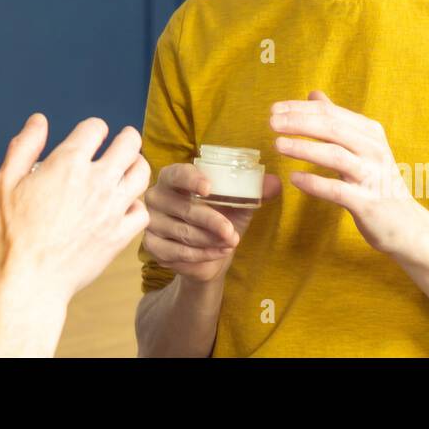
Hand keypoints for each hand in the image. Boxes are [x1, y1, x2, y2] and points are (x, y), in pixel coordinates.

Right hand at [0, 113, 150, 302]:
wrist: (29, 281)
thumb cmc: (12, 234)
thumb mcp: (6, 182)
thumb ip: (24, 145)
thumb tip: (39, 120)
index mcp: (68, 163)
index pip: (96, 128)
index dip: (93, 128)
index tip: (90, 136)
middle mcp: (96, 181)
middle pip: (129, 143)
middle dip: (126, 138)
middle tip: (122, 141)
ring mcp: (112, 208)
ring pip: (142, 173)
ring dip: (137, 165)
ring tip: (129, 168)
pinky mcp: (120, 235)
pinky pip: (142, 211)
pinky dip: (136, 205)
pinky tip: (124, 206)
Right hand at [142, 162, 281, 282]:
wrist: (210, 254)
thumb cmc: (221, 218)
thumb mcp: (239, 204)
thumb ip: (255, 191)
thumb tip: (276, 182)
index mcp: (173, 177)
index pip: (177, 174)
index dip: (191, 180)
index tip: (209, 189)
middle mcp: (156, 196)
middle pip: (184, 209)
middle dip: (212, 222)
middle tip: (232, 233)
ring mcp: (151, 222)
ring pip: (183, 232)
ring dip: (210, 240)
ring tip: (230, 242)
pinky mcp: (152, 246)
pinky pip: (178, 252)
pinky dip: (202, 254)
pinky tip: (218, 253)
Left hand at [271, 90, 428, 256]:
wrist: (407, 225)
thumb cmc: (377, 182)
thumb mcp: (362, 146)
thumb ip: (337, 120)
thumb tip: (314, 95)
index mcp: (369, 132)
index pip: (330, 112)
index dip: (300, 109)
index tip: (275, 109)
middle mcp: (373, 149)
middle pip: (332, 128)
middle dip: (298, 123)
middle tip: (271, 122)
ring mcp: (372, 176)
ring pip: (335, 155)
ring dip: (304, 148)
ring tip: (278, 145)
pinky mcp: (367, 202)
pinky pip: (338, 190)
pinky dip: (315, 183)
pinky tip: (294, 178)